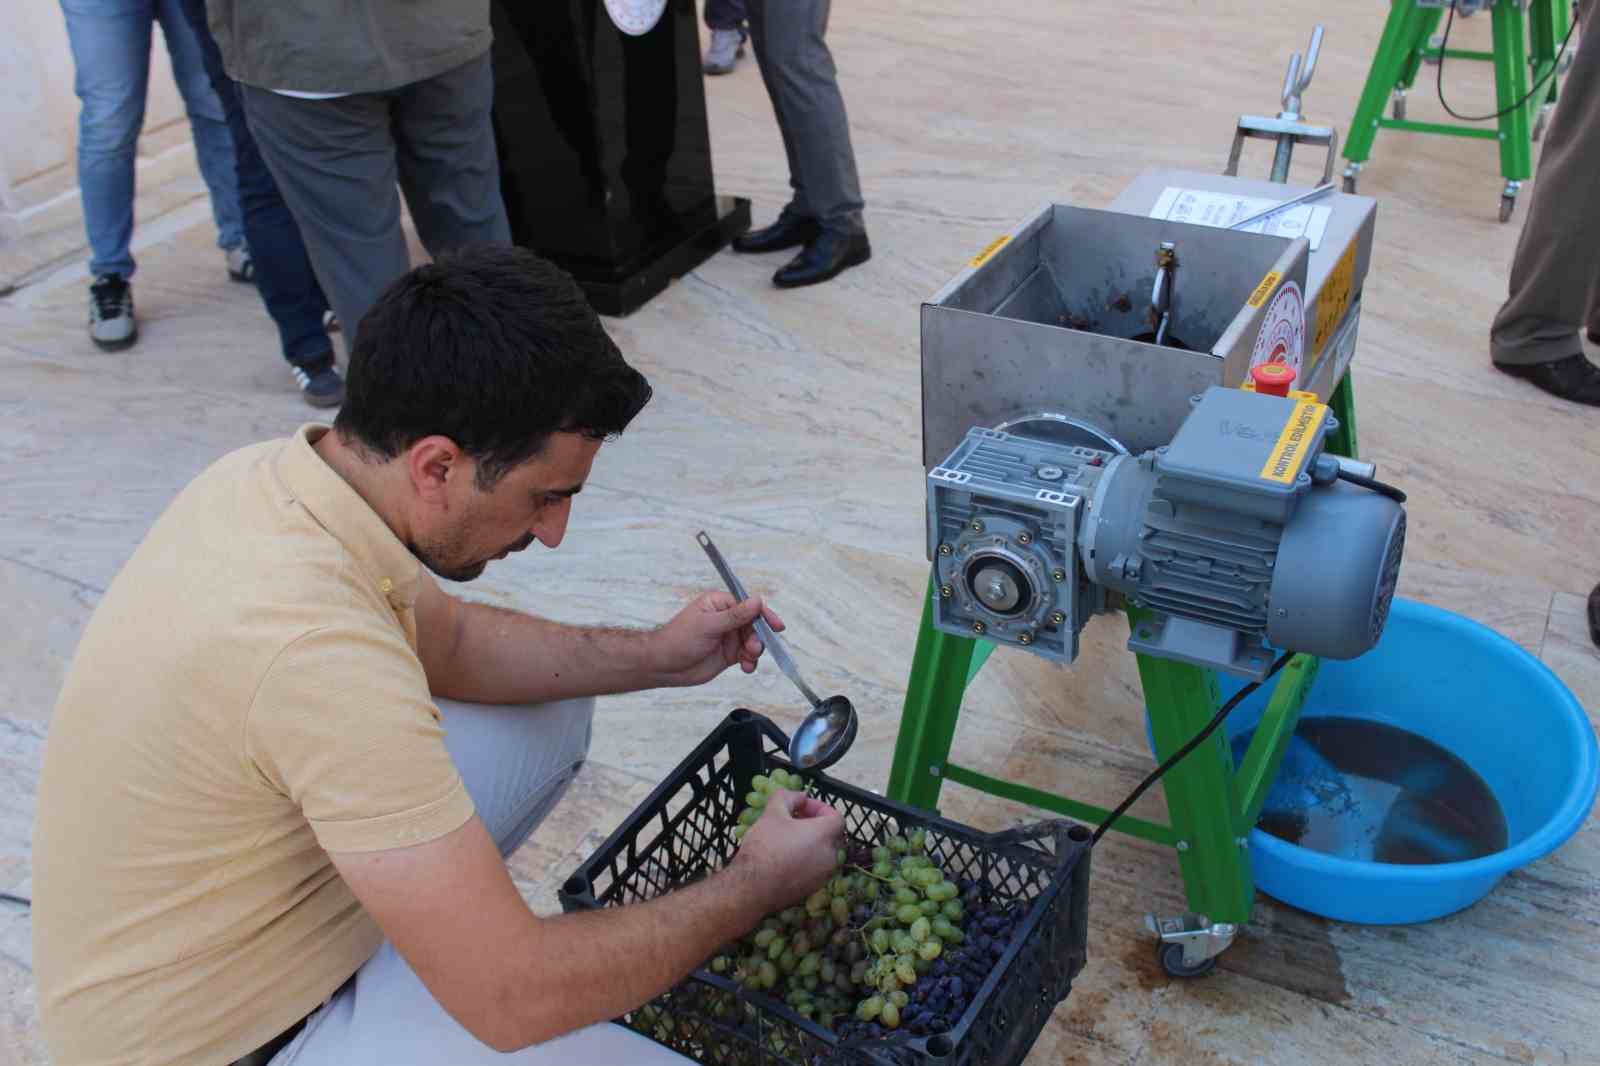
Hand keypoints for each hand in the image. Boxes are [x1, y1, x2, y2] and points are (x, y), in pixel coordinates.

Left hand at [649, 590, 785, 686]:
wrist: (664, 665)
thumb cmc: (678, 639)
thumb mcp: (708, 625)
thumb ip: (735, 615)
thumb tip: (756, 600)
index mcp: (720, 604)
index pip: (749, 606)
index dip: (764, 615)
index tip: (776, 626)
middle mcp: (727, 619)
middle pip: (755, 625)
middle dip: (758, 637)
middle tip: (754, 648)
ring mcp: (729, 637)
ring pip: (754, 641)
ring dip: (755, 651)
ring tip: (748, 659)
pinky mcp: (729, 654)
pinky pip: (748, 656)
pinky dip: (751, 662)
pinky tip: (746, 667)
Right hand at [732, 790, 844, 913]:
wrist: (752, 888)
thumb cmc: (764, 848)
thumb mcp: (772, 813)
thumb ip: (789, 797)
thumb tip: (800, 796)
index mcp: (824, 836)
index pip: (836, 817)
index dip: (820, 808)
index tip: (801, 807)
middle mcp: (830, 856)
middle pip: (833, 835)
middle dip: (817, 824)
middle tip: (795, 820)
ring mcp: (823, 875)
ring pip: (826, 853)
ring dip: (813, 842)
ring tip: (789, 839)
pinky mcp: (814, 888)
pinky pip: (817, 868)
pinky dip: (808, 859)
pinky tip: (786, 858)